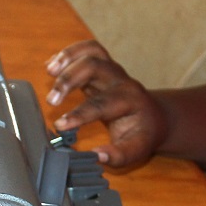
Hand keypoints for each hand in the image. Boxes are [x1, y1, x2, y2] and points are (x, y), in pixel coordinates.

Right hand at [45, 40, 165, 166]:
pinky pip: (89, 49)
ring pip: (93, 51)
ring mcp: (114, 71)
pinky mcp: (105, 67)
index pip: (102, 104)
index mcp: (130, 101)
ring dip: (68, 57)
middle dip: (69, 80)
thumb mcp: (137, 150)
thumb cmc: (143, 134)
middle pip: (95, 67)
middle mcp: (122, 81)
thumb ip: (119, 155)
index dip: (79, 114)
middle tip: (51, 101)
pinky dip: (70, 53)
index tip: (61, 126)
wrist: (156, 117)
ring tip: (49, 71)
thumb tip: (97, 156)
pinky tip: (52, 65)